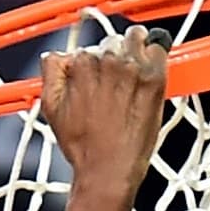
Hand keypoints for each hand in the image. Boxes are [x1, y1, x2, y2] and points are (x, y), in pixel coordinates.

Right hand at [40, 26, 168, 197]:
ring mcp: (134, 68)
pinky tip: (148, 73)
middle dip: (110, 59)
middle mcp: (108, 61)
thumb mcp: (52, 108)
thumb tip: (57, 55)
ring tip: (130, 78)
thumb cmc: (83, 146)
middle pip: (110, 43)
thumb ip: (51, 73)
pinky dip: (155, 54)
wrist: (109, 171)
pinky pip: (158, 47)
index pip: (87, 49)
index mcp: (82, 64)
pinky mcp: (155, 79)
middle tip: (112, 86)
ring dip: (132, 52)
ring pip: (134, 39)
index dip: (91, 66)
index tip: (95, 82)